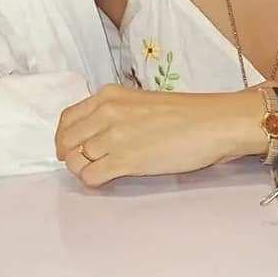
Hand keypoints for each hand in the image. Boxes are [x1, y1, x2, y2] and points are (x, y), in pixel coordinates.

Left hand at [55, 84, 263, 186]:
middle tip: (88, 163)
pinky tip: (112, 177)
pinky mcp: (124, 160)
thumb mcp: (140, 102)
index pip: (66, 119)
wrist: (212, 123)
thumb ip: (114, 113)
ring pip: (75, 161)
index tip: (75, 147)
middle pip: (66, 141)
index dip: (66, 137)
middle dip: (71, 156)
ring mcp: (113, 136)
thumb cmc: (185, 114)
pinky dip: (95, 181)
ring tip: (104, 170)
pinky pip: (90, 177)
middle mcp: (106, 112)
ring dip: (84, 170)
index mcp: (109, 95)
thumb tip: (95, 134)